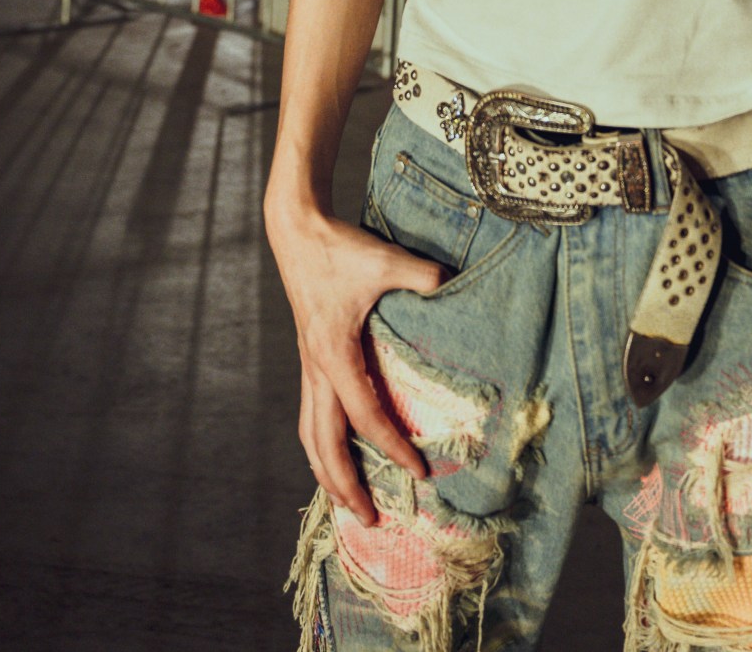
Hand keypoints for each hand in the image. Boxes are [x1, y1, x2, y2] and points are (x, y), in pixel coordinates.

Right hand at [266, 200, 450, 526]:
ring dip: (326, 473)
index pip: (365, 415)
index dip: (392, 446)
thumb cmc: (340, 248)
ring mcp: (309, 366)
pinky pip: (310, 415)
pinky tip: (335, 454)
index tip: (418, 472)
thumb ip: (422, 275)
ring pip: (310, 435)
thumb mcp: (386, 259)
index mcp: (334, 353)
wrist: (297, 232)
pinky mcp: (309, 359)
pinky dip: (320, 445)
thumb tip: (453, 284)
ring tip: (346, 502)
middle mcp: (317, 369)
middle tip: (372, 520)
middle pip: (325, 444)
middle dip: (346, 486)